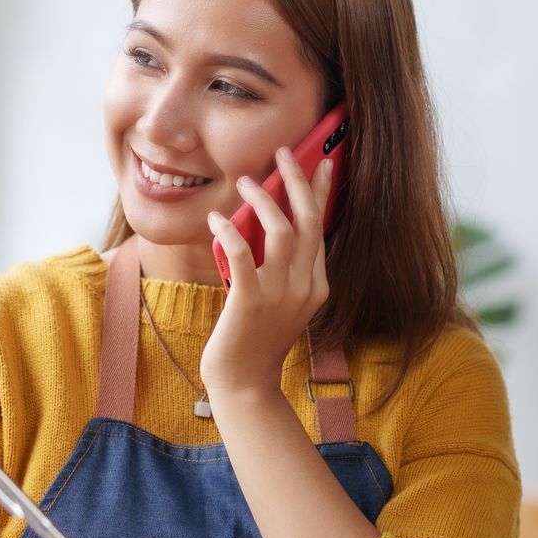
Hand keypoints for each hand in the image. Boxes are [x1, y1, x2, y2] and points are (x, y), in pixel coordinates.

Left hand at [202, 147, 333, 397]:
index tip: (321, 162)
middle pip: (308, 220)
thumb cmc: (256, 341)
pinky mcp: (250, 301)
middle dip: (298, 180)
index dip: (320, 192)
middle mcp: (305, 286)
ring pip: (281, 229)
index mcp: (317, 286)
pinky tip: (215, 218)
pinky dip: (229, 230)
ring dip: (263, 199)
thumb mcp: (281, 303)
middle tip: (283, 153)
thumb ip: (284, 270)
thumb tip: (270, 226)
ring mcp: (280, 294)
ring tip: (245, 181)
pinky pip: (243, 253)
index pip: (320, 228)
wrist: (244, 384)